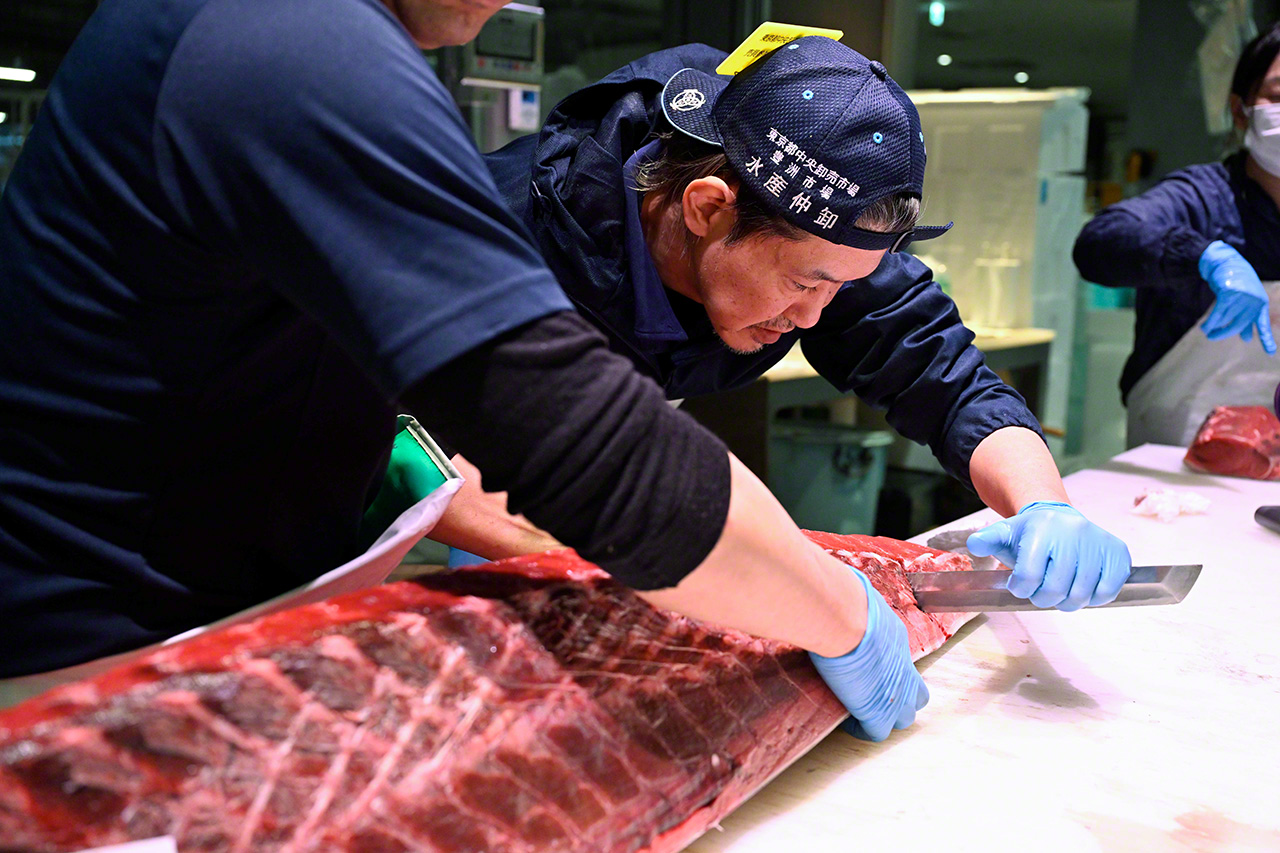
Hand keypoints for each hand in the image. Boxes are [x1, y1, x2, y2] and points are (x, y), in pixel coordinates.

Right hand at [808, 569, 928, 741]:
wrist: (841, 614)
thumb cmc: (844, 599)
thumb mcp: (853, 596)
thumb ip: (849, 599)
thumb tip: (830, 585)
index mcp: (896, 639)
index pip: (902, 663)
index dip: (889, 671)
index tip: (868, 671)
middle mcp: (902, 667)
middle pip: (917, 696)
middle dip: (901, 700)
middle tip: (875, 698)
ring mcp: (894, 692)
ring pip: (903, 719)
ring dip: (886, 718)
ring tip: (863, 715)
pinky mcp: (877, 712)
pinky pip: (876, 733)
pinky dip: (863, 731)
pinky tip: (847, 724)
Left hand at [966, 501, 1131, 610]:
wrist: (1059, 518)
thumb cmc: (1030, 533)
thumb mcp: (1004, 533)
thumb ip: (986, 541)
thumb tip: (975, 545)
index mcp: (1042, 529)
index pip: (1029, 577)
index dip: (1021, 589)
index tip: (1020, 585)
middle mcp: (1073, 533)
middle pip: (1056, 588)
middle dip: (1043, 598)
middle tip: (1040, 592)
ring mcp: (1098, 543)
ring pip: (1082, 594)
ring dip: (1067, 602)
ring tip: (1059, 591)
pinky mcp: (1118, 553)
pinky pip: (1108, 590)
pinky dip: (1094, 598)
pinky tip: (1080, 588)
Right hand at [1198, 240, 1276, 354]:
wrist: (1226, 263)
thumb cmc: (1237, 283)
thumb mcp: (1245, 300)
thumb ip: (1246, 318)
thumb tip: (1246, 339)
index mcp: (1260, 303)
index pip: (1262, 324)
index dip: (1266, 339)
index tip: (1270, 353)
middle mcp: (1253, 300)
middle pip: (1238, 324)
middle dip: (1223, 334)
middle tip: (1212, 337)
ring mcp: (1241, 296)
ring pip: (1225, 319)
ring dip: (1213, 327)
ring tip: (1206, 330)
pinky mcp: (1228, 293)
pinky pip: (1217, 314)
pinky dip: (1210, 323)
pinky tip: (1204, 327)